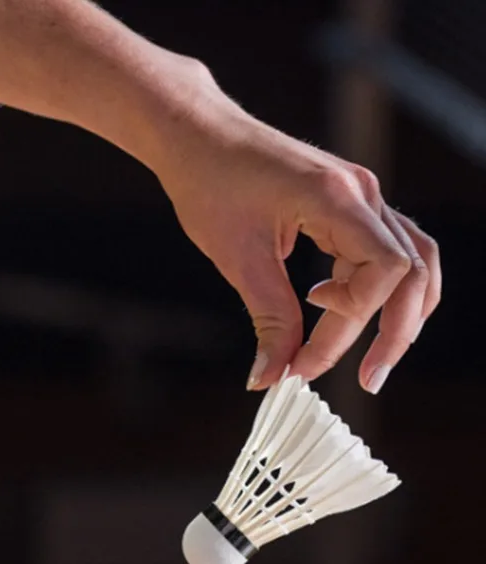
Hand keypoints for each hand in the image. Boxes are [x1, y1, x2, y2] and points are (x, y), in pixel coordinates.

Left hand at [152, 65, 439, 393]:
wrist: (197, 137)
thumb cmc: (210, 184)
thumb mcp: (237, 260)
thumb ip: (268, 319)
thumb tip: (271, 378)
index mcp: (339, 199)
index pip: (387, 271)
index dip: (352, 326)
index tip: (304, 359)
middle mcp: (362, 193)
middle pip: (412, 271)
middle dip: (392, 332)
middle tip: (365, 380)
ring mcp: (361, 196)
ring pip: (409, 262)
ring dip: (394, 313)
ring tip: (366, 358)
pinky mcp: (348, 205)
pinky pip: (382, 252)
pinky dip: (368, 290)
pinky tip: (330, 309)